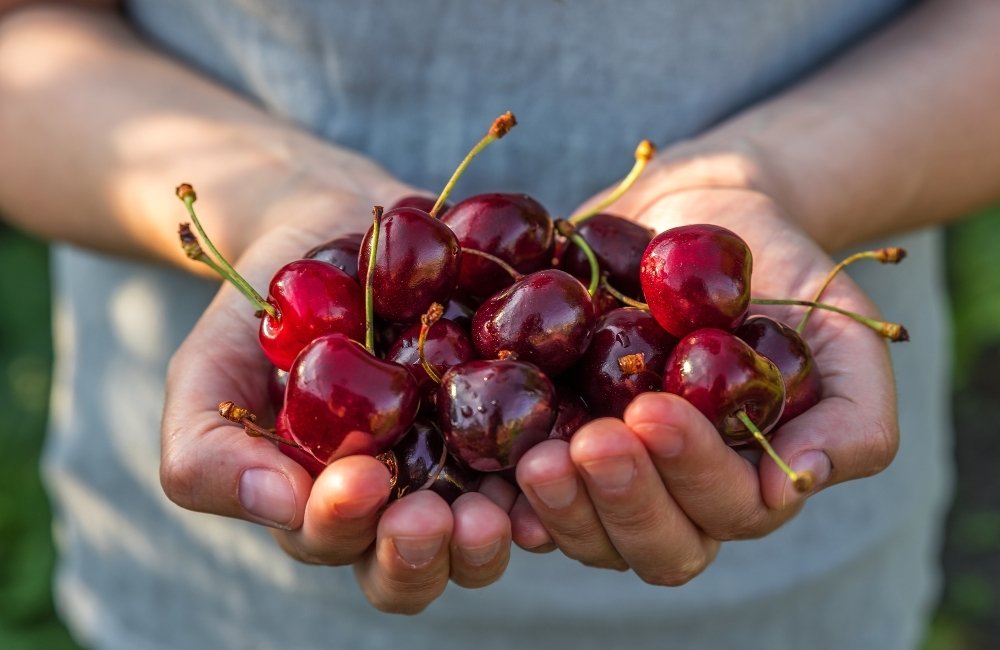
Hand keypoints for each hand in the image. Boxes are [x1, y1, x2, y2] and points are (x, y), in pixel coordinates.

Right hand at [160, 189, 513, 613]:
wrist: (332, 228)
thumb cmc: (263, 311)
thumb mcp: (207, 373)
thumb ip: (208, 452)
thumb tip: (280, 508)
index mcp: (327, 506)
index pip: (336, 544)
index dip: (346, 526)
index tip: (363, 478)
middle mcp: (401, 500)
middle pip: (420, 565)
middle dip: (427, 552)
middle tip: (440, 517)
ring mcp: (462, 462)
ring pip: (488, 532)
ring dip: (496, 530)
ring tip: (500, 501)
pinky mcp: (514, 416)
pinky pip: (543, 458)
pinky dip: (553, 465)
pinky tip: (562, 450)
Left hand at [511, 184, 898, 583]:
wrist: (695, 215)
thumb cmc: (777, 273)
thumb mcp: (841, 328)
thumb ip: (854, 412)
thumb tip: (800, 483)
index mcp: (740, 479)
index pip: (724, 510)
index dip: (692, 474)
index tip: (655, 410)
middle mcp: (669, 492)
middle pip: (647, 543)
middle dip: (620, 500)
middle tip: (590, 443)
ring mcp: (604, 472)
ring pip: (581, 531)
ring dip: (558, 505)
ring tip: (535, 455)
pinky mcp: (546, 436)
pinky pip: (520, 487)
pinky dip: (500, 490)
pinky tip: (486, 466)